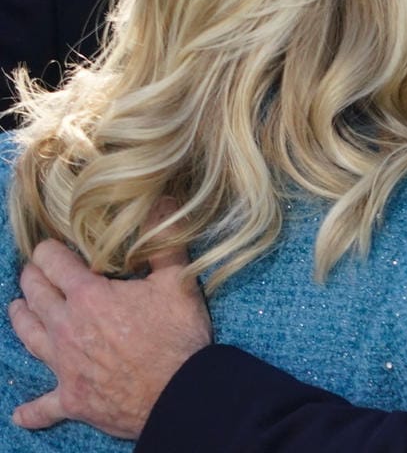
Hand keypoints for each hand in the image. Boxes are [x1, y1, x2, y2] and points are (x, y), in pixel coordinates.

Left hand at [7, 238, 210, 437]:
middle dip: (32, 279)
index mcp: (88, 296)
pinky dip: (31, 411)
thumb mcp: (178, 282)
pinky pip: (42, 407)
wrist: (179, 392)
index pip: (53, 263)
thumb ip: (165, 242)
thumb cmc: (178, 337)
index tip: (51, 246)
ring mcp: (64, 365)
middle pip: (34, 296)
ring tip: (18, 308)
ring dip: (21, 319)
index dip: (49, 250)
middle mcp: (66, 327)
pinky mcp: (71, 398)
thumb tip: (161, 202)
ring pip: (28, 336)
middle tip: (35, 272)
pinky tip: (20, 414)